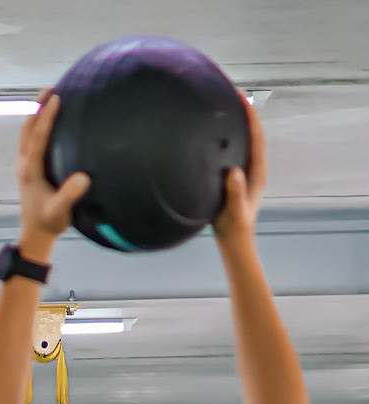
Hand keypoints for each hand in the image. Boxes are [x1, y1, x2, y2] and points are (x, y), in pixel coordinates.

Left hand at [15, 95, 89, 261]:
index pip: (37, 137)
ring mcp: (25, 165)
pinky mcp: (29, 168)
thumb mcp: (60, 212)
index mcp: (30, 171)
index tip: (57, 98)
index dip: (46, 117)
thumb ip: (69, 196)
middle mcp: (25, 164)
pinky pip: (31, 139)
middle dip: (37, 107)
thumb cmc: (49, 223)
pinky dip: (39, 124)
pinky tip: (50, 117)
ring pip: (27, 133)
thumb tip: (83, 178)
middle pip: (28, 129)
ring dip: (36, 113)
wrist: (35, 234)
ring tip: (49, 95)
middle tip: (50, 88)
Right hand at [215, 100, 266, 243]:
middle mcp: (254, 166)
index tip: (243, 99)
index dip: (251, 117)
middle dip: (245, 112)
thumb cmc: (234, 226)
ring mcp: (245, 169)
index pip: (257, 137)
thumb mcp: (234, 211)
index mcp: (258, 171)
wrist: (233, 238)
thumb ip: (236, 192)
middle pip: (252, 133)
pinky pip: (234, 148)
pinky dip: (229, 136)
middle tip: (234, 93)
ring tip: (226, 106)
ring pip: (244, 139)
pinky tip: (218, 130)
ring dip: (237, 122)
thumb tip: (234, 172)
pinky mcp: (236, 174)